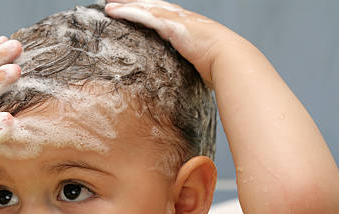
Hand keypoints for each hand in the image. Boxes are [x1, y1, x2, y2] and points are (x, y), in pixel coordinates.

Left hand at [104, 0, 244, 85]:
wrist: (230, 60)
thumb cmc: (221, 67)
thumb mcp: (202, 65)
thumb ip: (192, 67)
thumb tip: (190, 81)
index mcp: (188, 26)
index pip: (163, 14)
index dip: (147, 10)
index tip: (135, 9)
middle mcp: (181, 18)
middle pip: (151, 5)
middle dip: (133, 2)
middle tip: (114, 1)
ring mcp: (175, 20)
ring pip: (144, 7)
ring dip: (124, 5)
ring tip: (107, 5)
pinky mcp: (170, 25)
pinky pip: (143, 16)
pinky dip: (127, 12)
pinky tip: (112, 11)